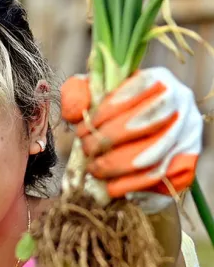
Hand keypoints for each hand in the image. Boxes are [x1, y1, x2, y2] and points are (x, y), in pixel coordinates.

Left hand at [61, 67, 202, 212]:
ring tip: (95, 169)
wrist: (134, 142)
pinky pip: (161, 177)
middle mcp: (180, 102)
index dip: (106, 110)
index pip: (137, 87)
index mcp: (158, 80)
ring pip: (154, 153)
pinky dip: (132, 185)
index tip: (82, 128)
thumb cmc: (109, 114)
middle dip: (108, 140)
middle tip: (87, 149)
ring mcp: (188, 132)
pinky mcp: (188, 161)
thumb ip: (77, 95)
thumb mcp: (91, 96)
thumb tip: (77, 113)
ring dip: (117, 165)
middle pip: (147, 121)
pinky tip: (111, 186)